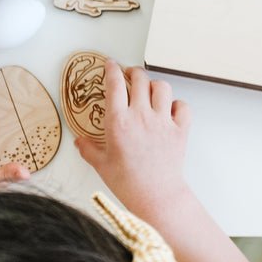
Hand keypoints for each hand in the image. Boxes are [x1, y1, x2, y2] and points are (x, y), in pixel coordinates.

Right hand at [75, 61, 191, 217]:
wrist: (155, 196)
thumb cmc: (127, 182)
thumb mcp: (101, 165)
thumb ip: (88, 149)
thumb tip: (79, 141)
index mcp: (118, 122)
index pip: (114, 85)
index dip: (111, 70)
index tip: (110, 64)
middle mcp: (141, 116)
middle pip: (140, 78)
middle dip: (133, 72)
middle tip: (129, 75)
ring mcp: (162, 121)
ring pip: (162, 87)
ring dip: (154, 85)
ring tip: (149, 90)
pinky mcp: (180, 130)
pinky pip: (182, 106)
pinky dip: (177, 105)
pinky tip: (170, 111)